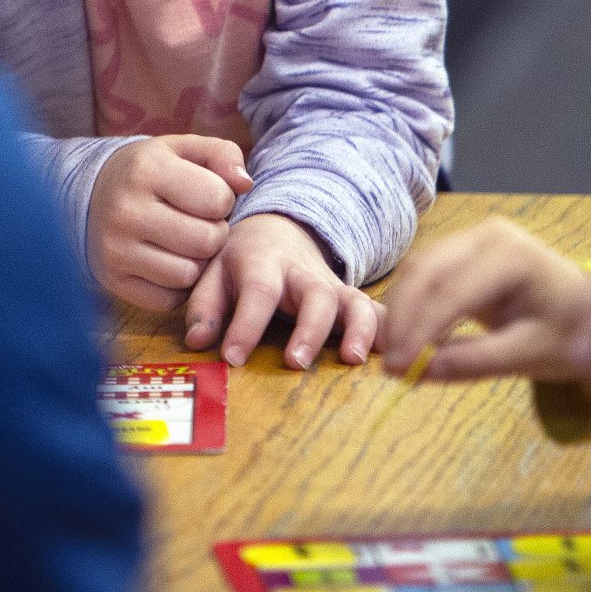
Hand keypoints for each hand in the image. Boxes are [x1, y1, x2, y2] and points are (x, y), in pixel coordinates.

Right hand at [86, 136, 251, 312]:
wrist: (93, 195)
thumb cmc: (152, 171)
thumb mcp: (183, 148)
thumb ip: (222, 154)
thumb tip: (246, 184)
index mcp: (147, 169)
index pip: (217, 199)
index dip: (223, 200)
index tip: (207, 196)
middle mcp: (127, 211)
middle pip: (207, 241)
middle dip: (215, 233)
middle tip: (201, 223)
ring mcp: (116, 250)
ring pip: (189, 275)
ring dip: (198, 262)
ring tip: (186, 243)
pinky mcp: (113, 280)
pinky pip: (168, 300)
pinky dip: (177, 286)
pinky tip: (169, 261)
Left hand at [184, 213, 377, 368]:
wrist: (278, 229)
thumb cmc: (242, 260)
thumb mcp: (213, 272)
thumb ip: (204, 307)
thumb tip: (197, 342)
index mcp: (263, 263)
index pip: (258, 291)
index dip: (245, 325)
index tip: (232, 358)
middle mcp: (303, 274)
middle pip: (315, 295)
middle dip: (309, 329)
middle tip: (296, 363)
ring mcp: (332, 286)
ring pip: (355, 302)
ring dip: (359, 330)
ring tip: (353, 360)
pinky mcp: (352, 299)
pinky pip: (377, 312)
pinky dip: (388, 331)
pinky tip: (392, 354)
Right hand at [375, 217, 590, 382]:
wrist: (587, 312)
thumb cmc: (568, 332)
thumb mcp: (531, 355)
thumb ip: (477, 362)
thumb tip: (421, 372)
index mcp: (511, 255)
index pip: (451, 291)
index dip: (420, 330)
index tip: (399, 369)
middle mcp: (487, 235)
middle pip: (426, 271)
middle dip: (402, 319)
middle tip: (390, 366)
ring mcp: (472, 238)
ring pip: (417, 270)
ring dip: (400, 312)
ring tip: (395, 357)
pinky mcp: (462, 251)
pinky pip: (424, 274)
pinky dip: (410, 305)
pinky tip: (408, 340)